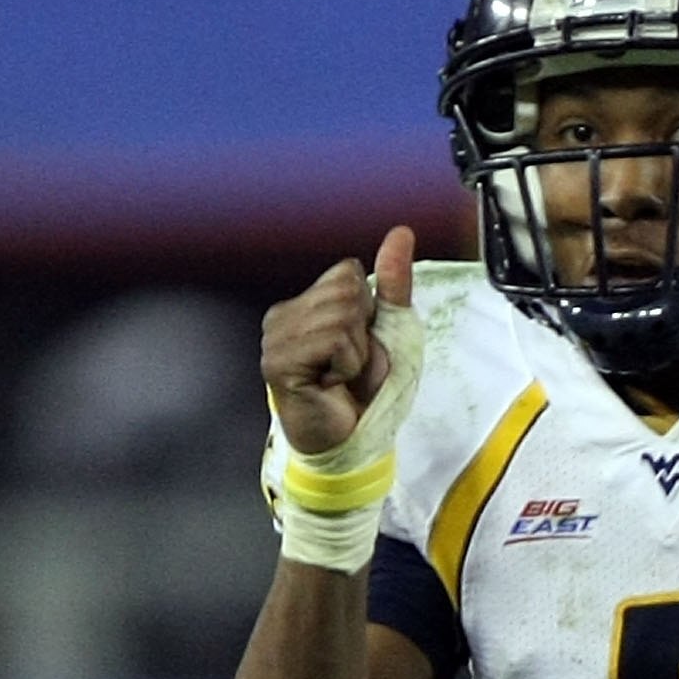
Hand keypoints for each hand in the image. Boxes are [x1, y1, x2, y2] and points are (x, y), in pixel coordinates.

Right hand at [261, 227, 414, 455]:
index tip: (357, 350)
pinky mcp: (279, 362)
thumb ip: (392, 284)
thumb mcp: (387, 332)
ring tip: (342, 379)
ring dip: (358, 356)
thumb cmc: (363, 394)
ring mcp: (276, 338)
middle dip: (364, 335)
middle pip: (347, 290)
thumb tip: (402, 234)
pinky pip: (334, 341)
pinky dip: (347, 367)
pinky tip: (331, 386)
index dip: (368, 314)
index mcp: (304, 304)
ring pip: (343, 316)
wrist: (349, 444)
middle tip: (351, 369)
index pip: (349, 272)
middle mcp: (283, 315)